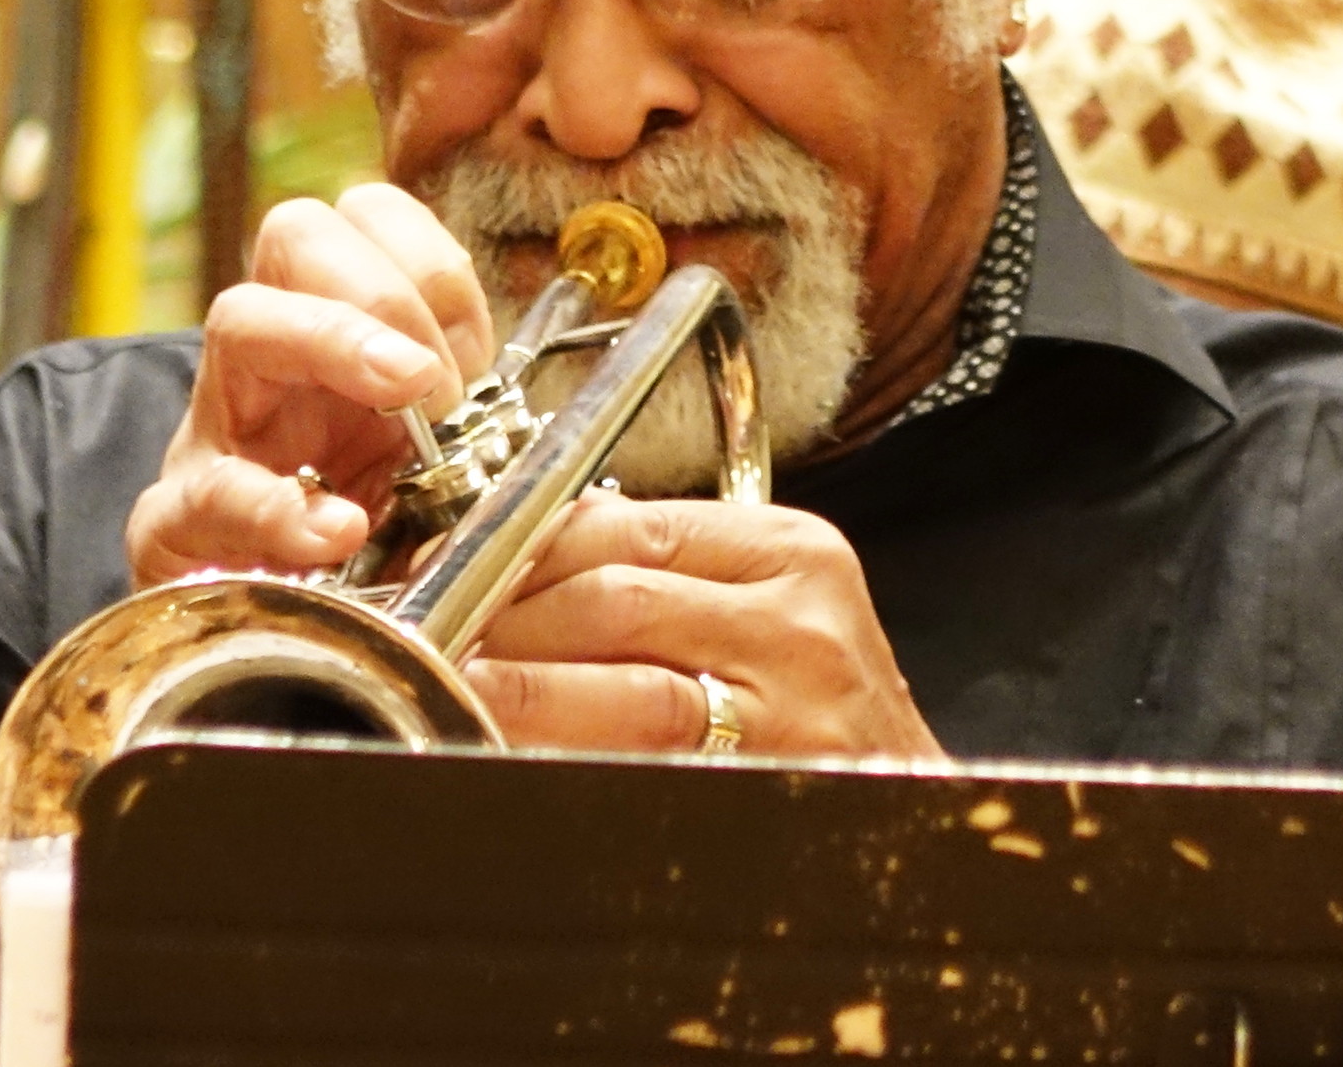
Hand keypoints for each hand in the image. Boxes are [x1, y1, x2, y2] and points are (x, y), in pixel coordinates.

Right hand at [125, 185, 495, 587]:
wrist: (282, 627)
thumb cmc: (362, 526)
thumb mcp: (430, 456)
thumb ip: (472, 411)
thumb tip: (528, 401)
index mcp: (340, 323)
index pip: (370, 215)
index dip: (431, 264)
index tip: (477, 354)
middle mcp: (272, 353)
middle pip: (297, 230)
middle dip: (382, 290)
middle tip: (433, 382)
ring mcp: (216, 426)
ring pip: (240, 316)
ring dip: (334, 341)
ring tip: (402, 405)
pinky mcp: (176, 520)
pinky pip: (207, 488)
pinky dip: (274, 506)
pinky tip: (333, 529)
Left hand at [464, 493, 943, 759]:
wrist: (914, 818)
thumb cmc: (821, 714)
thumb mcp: (766, 610)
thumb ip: (664, 574)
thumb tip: (510, 559)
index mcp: (790, 553)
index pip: (621, 523)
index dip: (515, 547)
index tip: (449, 570)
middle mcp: (797, 621)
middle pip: (611, 596)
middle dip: (500, 619)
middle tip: (427, 637)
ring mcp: (789, 713)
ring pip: (620, 683)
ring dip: (515, 689)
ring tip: (449, 693)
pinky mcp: (767, 790)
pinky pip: (640, 767)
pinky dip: (562, 757)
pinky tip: (510, 755)